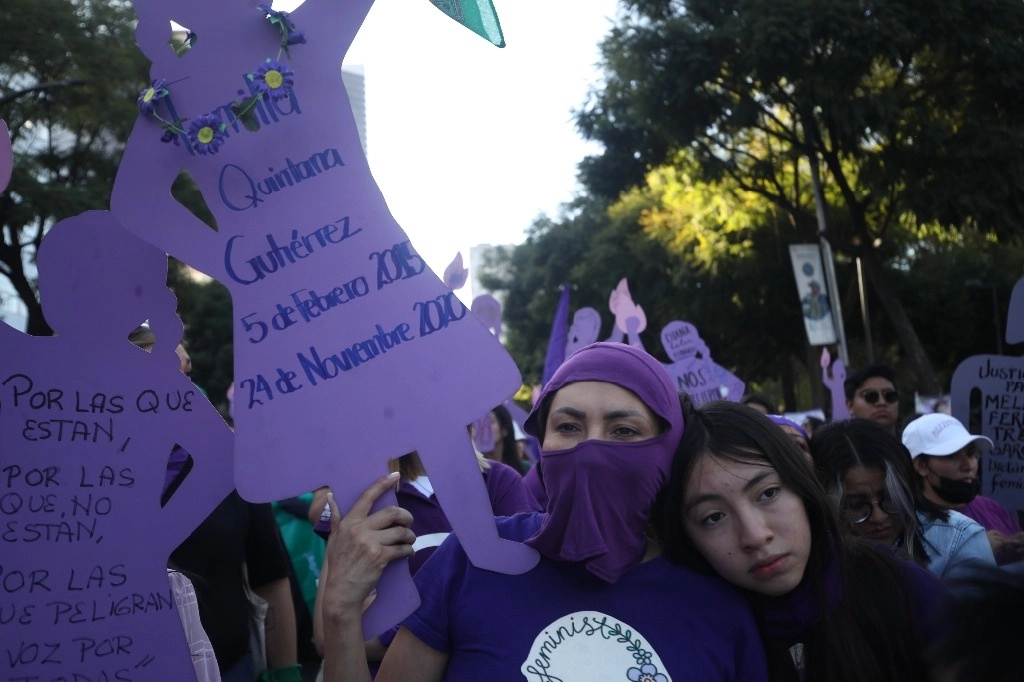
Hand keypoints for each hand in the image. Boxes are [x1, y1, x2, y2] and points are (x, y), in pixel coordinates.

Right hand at [321, 473, 414, 619]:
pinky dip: (409, 550)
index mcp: (348, 522)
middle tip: (409, 522)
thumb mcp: (333, 539)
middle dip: (406, 516)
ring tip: (409, 541)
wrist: (341, 592)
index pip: (367, 497)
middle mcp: (359, 529)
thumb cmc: (338, 565)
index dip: (382, 484)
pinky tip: (408, 553)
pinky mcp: (380, 557)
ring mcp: (370, 542)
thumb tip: (330, 496)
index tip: (395, 475)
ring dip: (410, 536)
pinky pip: (402, 548)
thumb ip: (335, 518)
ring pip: (400, 531)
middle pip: (392, 512)